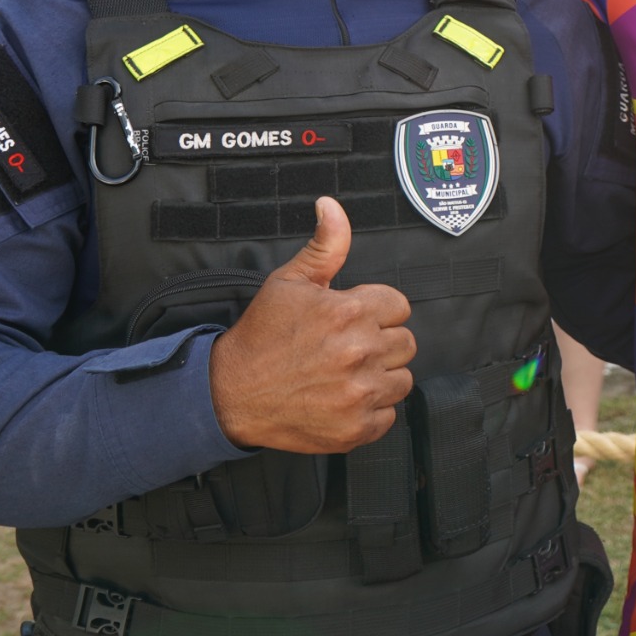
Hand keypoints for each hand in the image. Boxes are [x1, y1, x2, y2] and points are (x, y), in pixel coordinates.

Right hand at [208, 197, 416, 453]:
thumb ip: (325, 245)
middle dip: (380, 342)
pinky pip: (389, 415)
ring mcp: (359, 394)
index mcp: (349, 312)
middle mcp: (359, 353)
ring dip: (380, 377)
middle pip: (405, 343)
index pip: (399, 307)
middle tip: (345, 348)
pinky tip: (342, 399)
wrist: (230, 394)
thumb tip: (332, 206)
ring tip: (344, 374)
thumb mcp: (289, 282)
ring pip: (402, 379)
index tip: (353, 321)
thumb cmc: (261, 337)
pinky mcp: (356, 428)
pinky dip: (371, 410)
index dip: (376, 311)